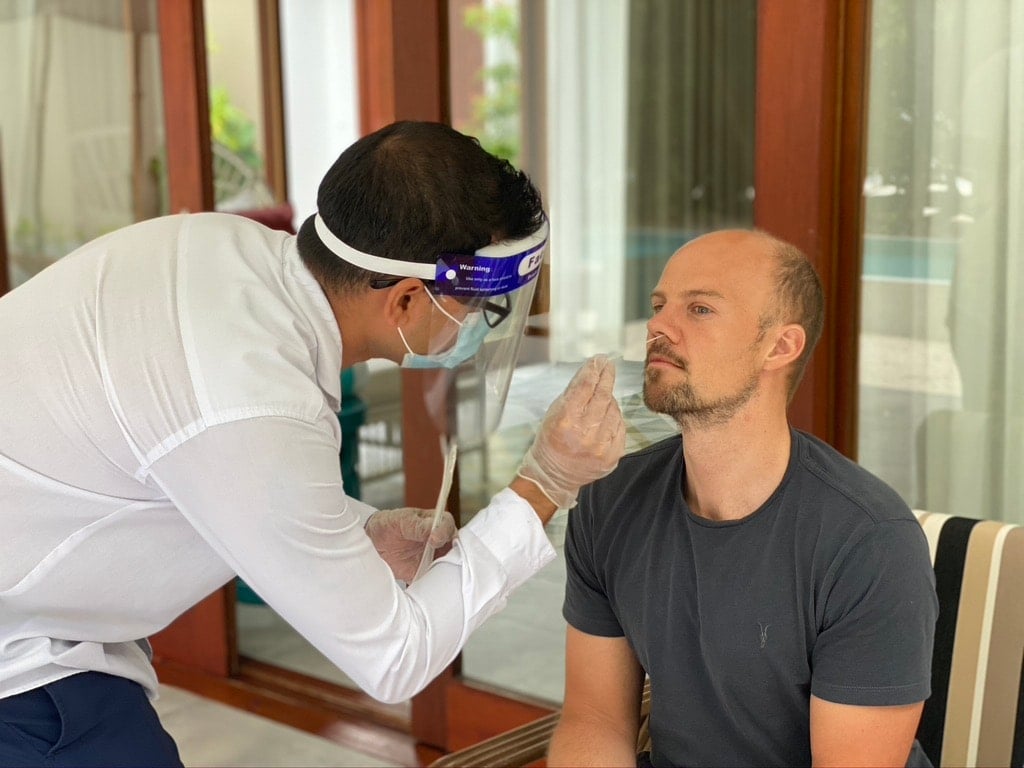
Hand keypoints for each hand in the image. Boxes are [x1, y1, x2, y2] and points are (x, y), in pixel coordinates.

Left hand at [365, 507, 456, 581]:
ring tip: (433, 579)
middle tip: (439, 563)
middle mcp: (441, 542)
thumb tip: (434, 533)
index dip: (444, 534)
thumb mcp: (404, 521)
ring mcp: (434, 559)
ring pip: (446, 568)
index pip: (449, 528)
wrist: (374, 541)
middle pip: (455, 551)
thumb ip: (420, 527)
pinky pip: (432, 582)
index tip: (434, 540)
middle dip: (451, 558)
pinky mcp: (424, 573)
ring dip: (442, 574)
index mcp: (438, 524)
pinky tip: (425, 590)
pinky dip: (430, 588)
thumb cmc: (391, 524)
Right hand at [516, 355, 625, 507]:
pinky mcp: (612, 456)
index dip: (594, 370)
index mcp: (566, 421)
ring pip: (614, 410)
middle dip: (607, 377)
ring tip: (601, 398)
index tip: (599, 360)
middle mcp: (585, 434)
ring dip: (609, 400)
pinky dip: (614, 418)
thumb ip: (572, 392)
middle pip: (603, 396)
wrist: (554, 475)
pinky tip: (605, 416)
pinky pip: (619, 427)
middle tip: (609, 366)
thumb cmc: (551, 441)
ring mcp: (601, 446)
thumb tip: (590, 370)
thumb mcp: (553, 413)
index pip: (585, 387)